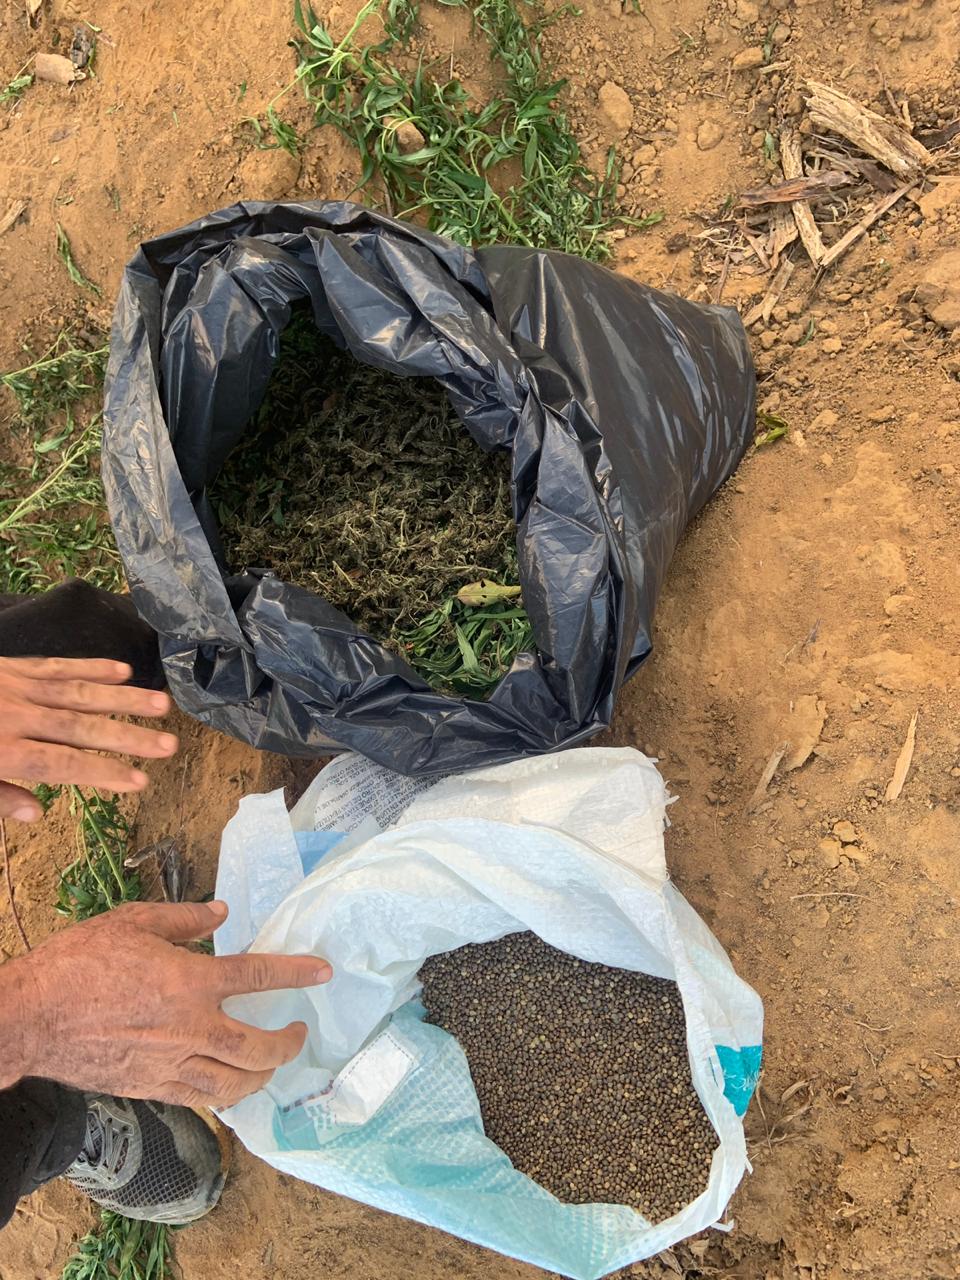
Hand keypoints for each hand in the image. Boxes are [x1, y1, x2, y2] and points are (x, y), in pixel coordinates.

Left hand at [0, 656, 177, 820]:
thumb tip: (36, 813)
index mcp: (3, 752)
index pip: (62, 764)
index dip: (103, 771)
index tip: (140, 781)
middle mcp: (17, 717)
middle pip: (81, 728)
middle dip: (129, 737)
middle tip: (169, 744)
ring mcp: (17, 687)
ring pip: (80, 693)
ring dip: (124, 699)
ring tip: (163, 704)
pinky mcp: (14, 666)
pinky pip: (57, 665)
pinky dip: (92, 667)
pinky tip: (123, 670)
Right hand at [2, 900, 329, 1107]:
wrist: (30, 1017)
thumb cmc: (77, 963)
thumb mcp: (132, 921)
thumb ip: (183, 918)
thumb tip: (221, 912)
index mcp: (189, 981)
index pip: (258, 977)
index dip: (296, 972)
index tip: (323, 971)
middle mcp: (188, 1028)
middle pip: (256, 1047)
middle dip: (287, 1043)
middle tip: (299, 1032)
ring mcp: (169, 1064)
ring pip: (232, 1084)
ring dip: (261, 1077)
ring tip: (272, 1065)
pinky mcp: (148, 1087)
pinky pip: (198, 1098)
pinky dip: (223, 1094)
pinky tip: (229, 1085)